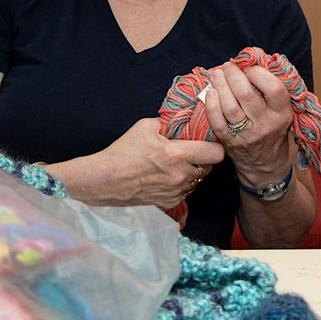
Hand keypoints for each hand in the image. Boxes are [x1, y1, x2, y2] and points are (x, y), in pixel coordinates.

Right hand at [61, 117, 224, 208]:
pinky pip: (186, 190)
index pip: (216, 153)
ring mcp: (176, 191)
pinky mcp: (170, 202)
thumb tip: (183, 118)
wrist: (104, 180)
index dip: (215, 145)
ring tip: (175, 163)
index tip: (209, 140)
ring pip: (198, 179)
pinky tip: (166, 175)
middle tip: (191, 150)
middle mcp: (180, 175)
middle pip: (209, 166)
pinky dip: (181, 182)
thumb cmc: (123, 152)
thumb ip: (169, 123)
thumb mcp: (145, 127)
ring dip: (192, 171)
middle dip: (203, 157)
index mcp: (177, 154)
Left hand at [203, 61, 294, 186]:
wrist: (265, 165)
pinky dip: (211, 103)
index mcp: (282, 114)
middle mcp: (265, 125)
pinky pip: (217, 121)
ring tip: (217, 74)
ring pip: (230, 106)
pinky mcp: (229, 142)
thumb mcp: (282, 111)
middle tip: (228, 66)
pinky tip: (210, 91)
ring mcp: (246, 135)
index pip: (273, 88)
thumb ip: (271, 89)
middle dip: (234, 75)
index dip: (258, 73)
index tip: (250, 67)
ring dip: (220, 85)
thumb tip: (253, 60)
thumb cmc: (273, 130)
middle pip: (246, 94)